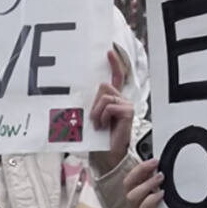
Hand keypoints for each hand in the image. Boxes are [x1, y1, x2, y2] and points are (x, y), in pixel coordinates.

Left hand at [90, 48, 134, 170]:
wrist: (108, 156)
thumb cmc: (99, 139)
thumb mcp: (92, 118)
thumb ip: (91, 105)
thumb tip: (78, 96)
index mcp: (114, 100)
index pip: (116, 78)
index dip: (114, 64)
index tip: (109, 51)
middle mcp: (123, 100)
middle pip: (103, 86)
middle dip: (94, 103)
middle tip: (95, 120)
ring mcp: (127, 105)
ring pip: (104, 96)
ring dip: (96, 112)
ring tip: (99, 125)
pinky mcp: (128, 111)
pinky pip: (109, 106)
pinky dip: (102, 117)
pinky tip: (104, 126)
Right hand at [123, 157, 164, 207]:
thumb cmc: (159, 203)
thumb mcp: (156, 187)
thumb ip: (153, 176)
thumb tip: (158, 164)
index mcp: (134, 187)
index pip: (131, 175)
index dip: (140, 167)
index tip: (154, 161)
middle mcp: (132, 197)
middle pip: (127, 183)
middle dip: (141, 172)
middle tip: (156, 166)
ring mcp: (136, 207)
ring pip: (133, 196)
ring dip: (147, 184)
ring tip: (160, 178)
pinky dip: (152, 199)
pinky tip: (161, 194)